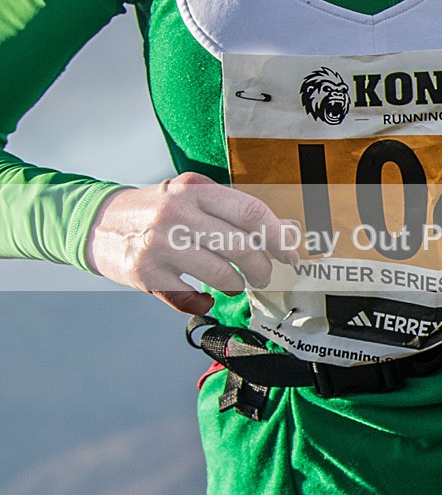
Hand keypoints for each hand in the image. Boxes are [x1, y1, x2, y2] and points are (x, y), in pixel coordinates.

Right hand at [86, 172, 298, 315]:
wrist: (96, 222)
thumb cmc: (157, 210)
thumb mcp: (193, 197)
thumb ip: (235, 211)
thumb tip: (289, 230)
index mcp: (196, 190)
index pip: (250, 211)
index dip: (279, 236)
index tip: (291, 256)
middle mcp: (178, 213)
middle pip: (241, 246)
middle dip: (262, 269)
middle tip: (264, 277)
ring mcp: (160, 245)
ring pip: (221, 275)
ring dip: (237, 286)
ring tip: (235, 286)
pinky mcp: (145, 274)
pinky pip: (190, 299)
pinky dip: (204, 304)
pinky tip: (204, 299)